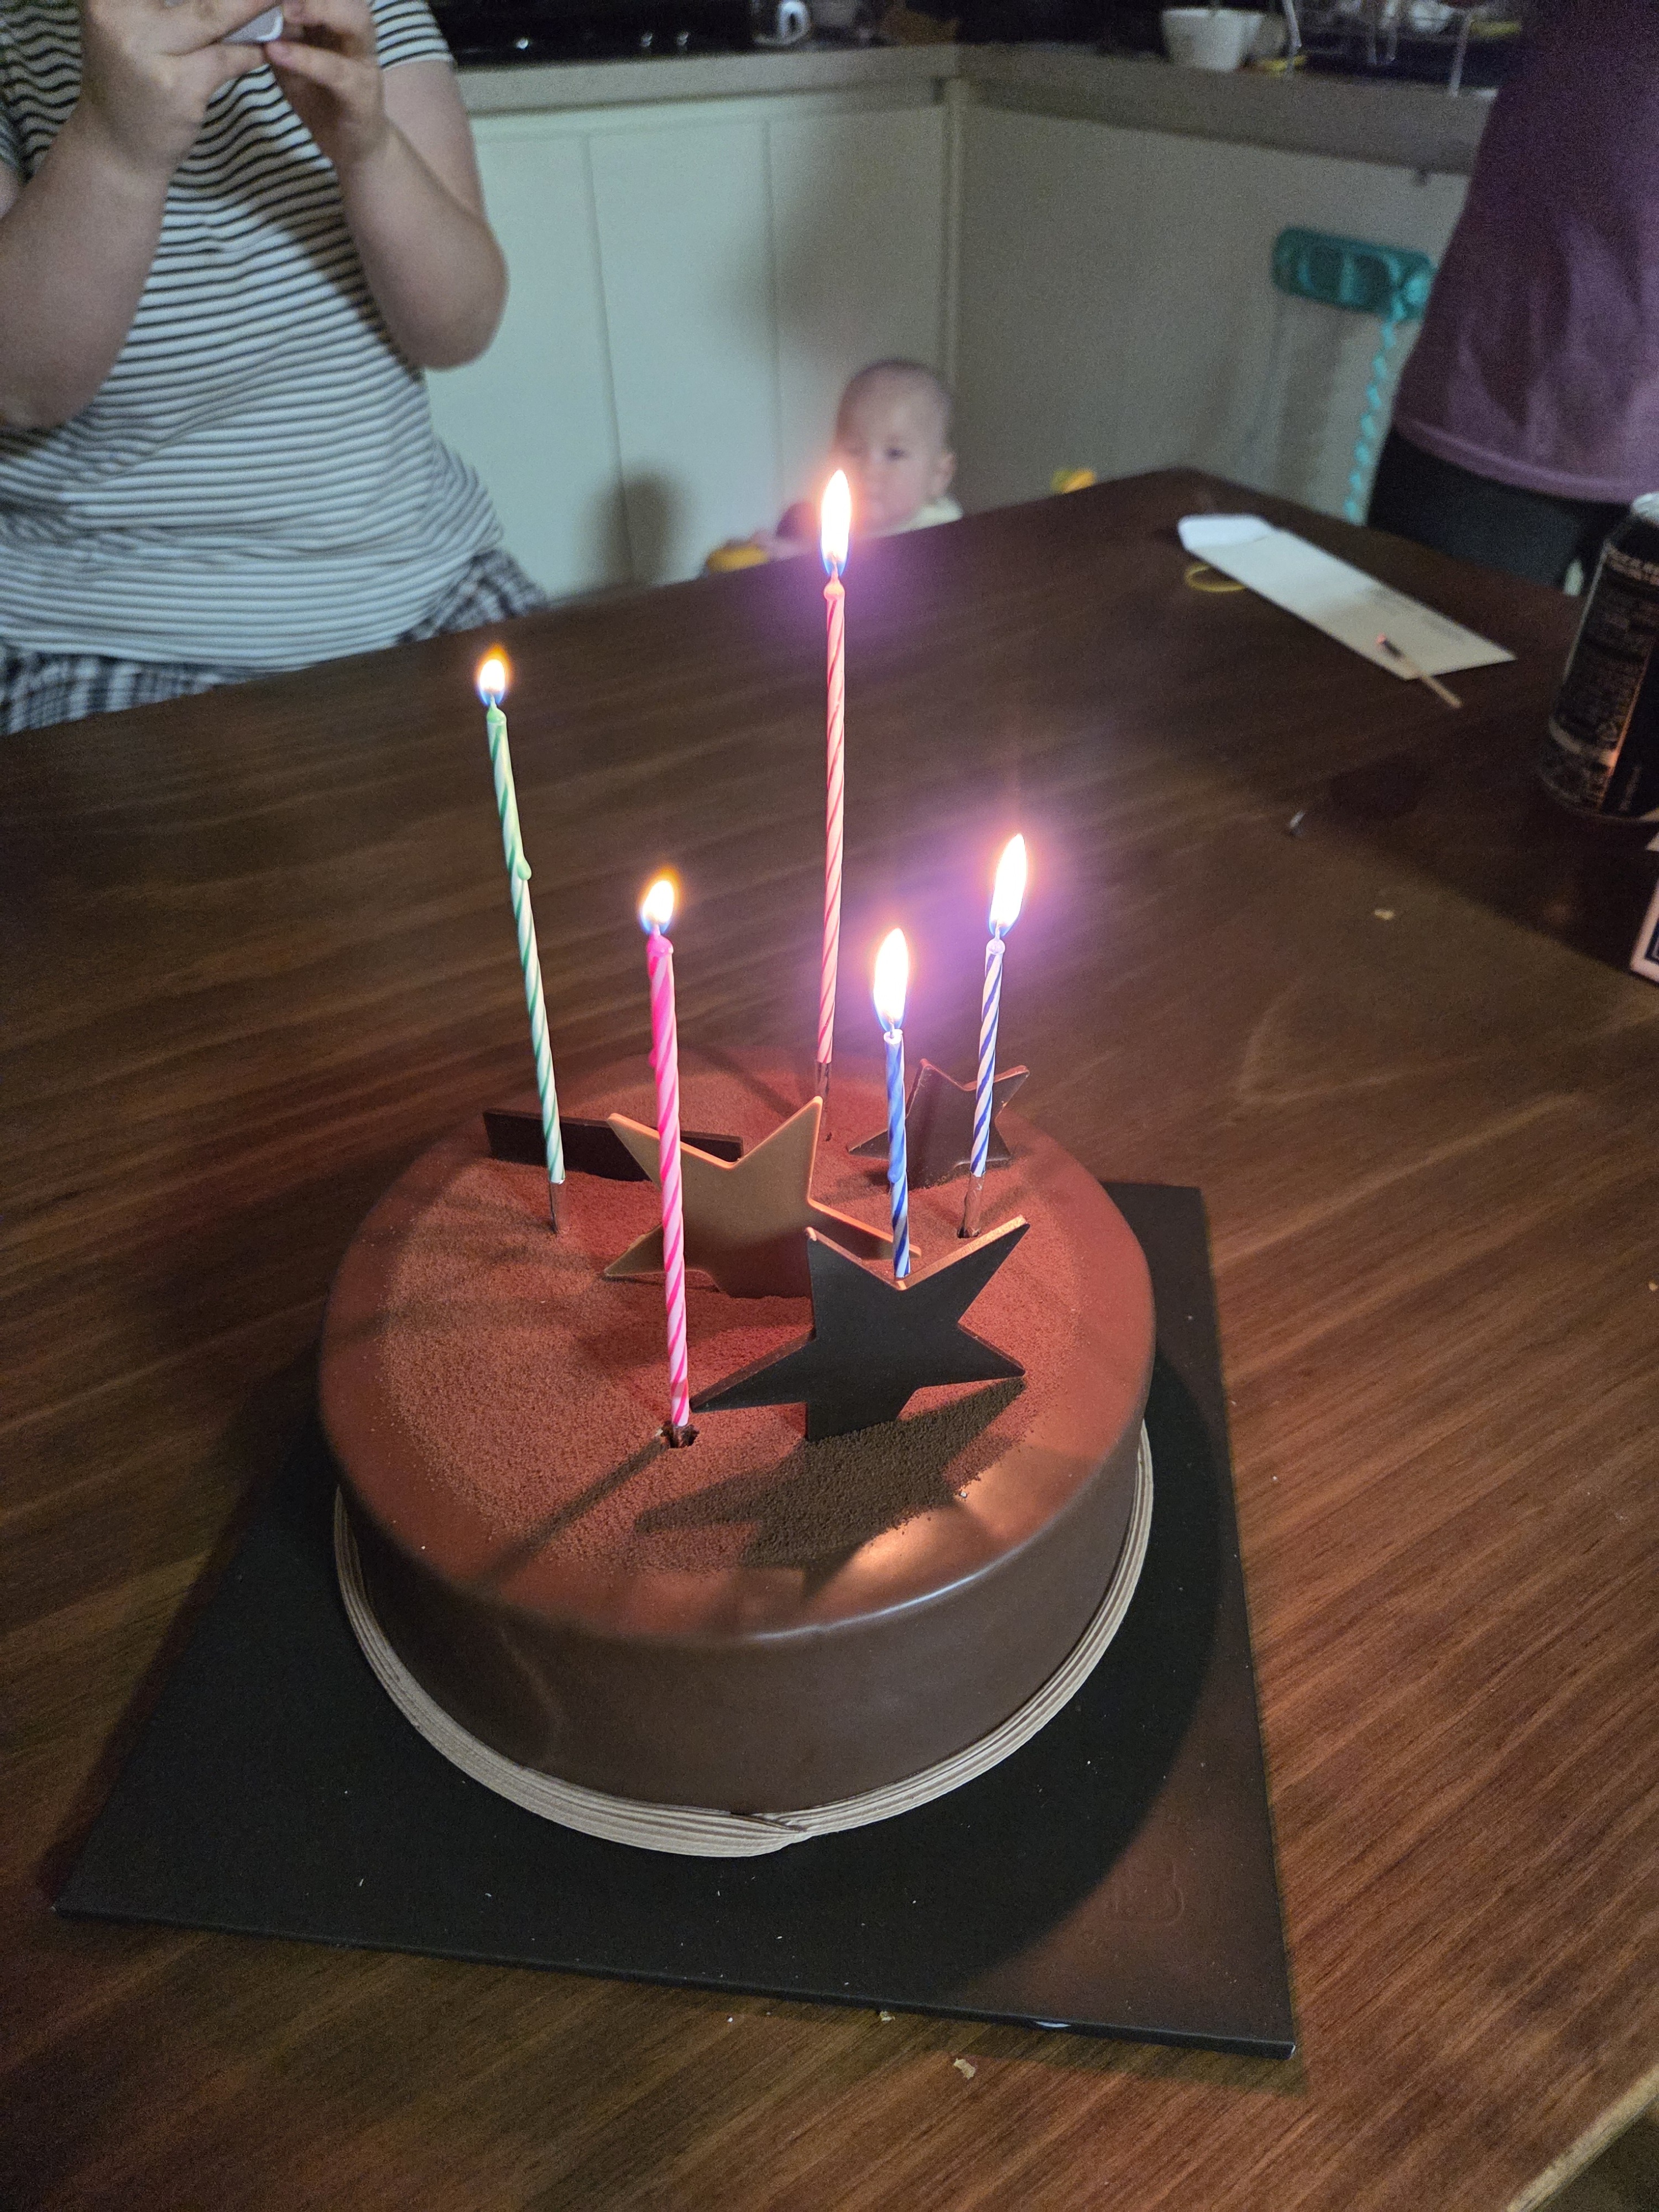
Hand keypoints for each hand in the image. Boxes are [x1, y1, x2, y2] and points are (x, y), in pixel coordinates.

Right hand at [76, 0, 270, 180]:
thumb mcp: (129, 23)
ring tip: (282, 3)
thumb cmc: (129, 74)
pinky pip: (228, 58)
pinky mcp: (178, 86)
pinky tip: (265, 48)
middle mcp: (118, 13)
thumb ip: (161, 0)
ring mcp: (147, 51)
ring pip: (215, 15)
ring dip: (254, 7)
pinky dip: (251, 52)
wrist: (116, 145)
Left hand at [265, 0, 389, 175]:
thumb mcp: (289, 58)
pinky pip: (336, 70)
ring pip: (352, 20)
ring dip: (317, 10)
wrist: (348, 146)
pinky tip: (277, 51)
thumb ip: (276, 32)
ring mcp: (364, 61)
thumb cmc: (318, 98)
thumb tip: (246, 9)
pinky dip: (307, 59)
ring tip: (284, 10)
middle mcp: (356, 32)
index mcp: (338, 19)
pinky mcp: (363, 92)